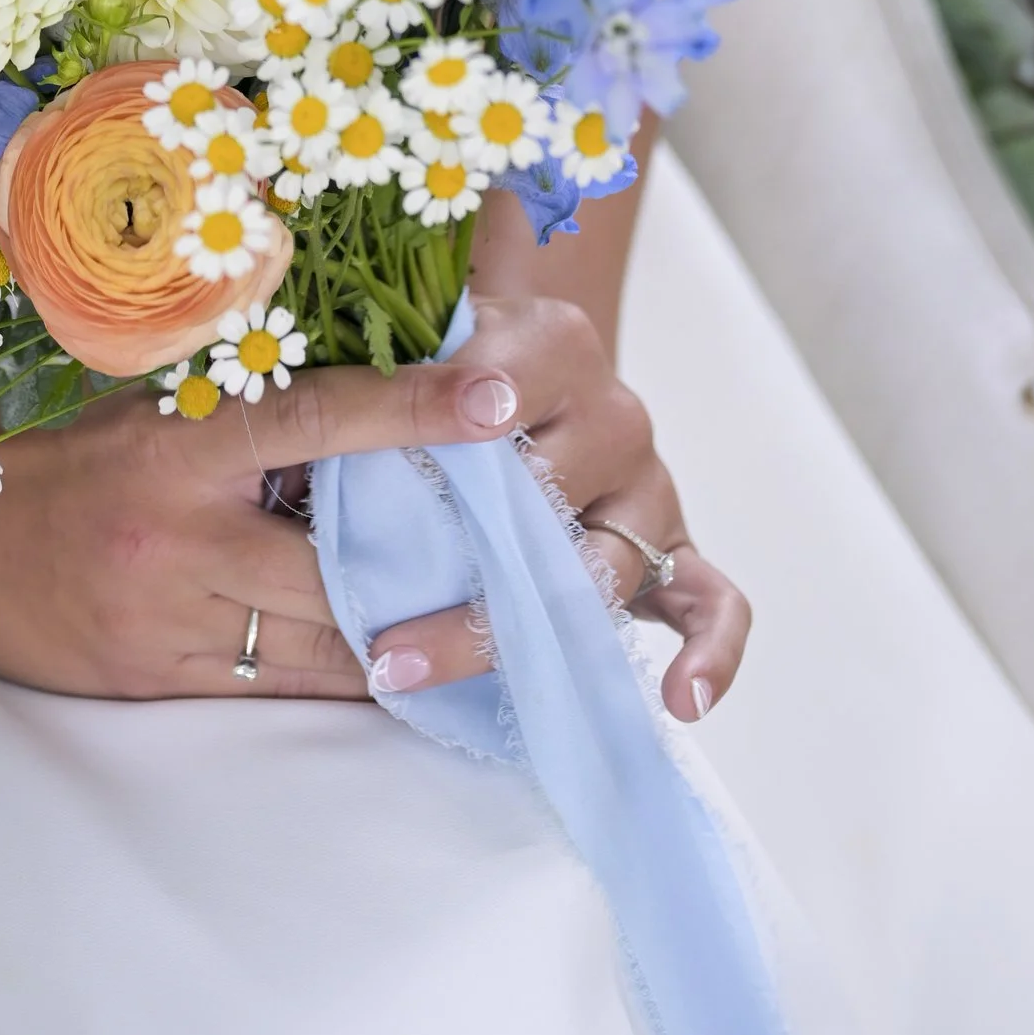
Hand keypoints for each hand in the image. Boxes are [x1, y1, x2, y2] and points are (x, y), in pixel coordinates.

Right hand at [0, 292, 748, 716]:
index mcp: (173, 442)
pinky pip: (272, 685)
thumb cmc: (41, 444)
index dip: (411, 409)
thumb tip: (344, 346)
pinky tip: (394, 666)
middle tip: (534, 557)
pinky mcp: (155, 681)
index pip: (312, 418)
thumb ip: (231, 384)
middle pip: (339, 566)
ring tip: (494, 627)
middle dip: (438, 567)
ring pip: (320, 644)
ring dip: (406, 638)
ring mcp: (166, 619)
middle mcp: (176, 537)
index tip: (499, 395)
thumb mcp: (132, 393)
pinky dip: (338, 675)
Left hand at [354, 295, 751, 728]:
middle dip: (470, 559)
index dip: (477, 399)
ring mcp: (648, 489)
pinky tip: (683, 701)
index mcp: (553, 344)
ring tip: (412, 668)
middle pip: (554, 490)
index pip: (518, 374)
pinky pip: (715, 603)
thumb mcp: (419, 333)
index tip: (440, 429)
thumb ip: (389, 343)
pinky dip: (710, 652)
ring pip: (604, 565)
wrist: (520, 376)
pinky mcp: (673, 553)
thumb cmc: (451, 362)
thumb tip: (318, 355)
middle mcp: (614, 413)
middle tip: (378, 627)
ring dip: (511, 631)